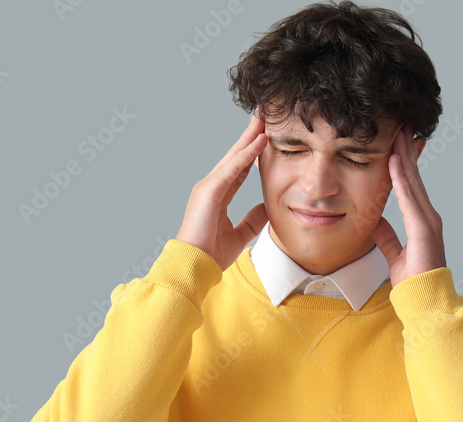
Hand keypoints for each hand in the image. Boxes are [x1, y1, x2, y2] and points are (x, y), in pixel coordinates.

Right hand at [176, 110, 268, 270]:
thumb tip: (267, 208)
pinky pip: (233, 168)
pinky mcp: (210, 191)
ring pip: (235, 156)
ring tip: (264, 119)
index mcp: (218, 195)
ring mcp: (209, 186)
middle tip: (264, 115)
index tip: (265, 136)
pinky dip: (247, 154)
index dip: (253, 152)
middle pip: (236, 155)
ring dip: (250, 137)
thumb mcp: (240, 234)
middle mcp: (212, 186)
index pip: (240, 168)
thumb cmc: (212, 254)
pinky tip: (260, 141)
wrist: (195, 265)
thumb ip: (253, 220)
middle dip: (250, 135)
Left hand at [371, 124, 446, 286]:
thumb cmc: (414, 283)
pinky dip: (402, 178)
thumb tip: (375, 222)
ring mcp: (428, 221)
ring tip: (398, 134)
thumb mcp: (394, 254)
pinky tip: (395, 161)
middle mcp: (428, 217)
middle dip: (407, 151)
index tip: (397, 143)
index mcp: (422, 222)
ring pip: (414, 182)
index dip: (404, 164)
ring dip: (405, 157)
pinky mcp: (424, 229)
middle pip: (414, 178)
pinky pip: (410, 198)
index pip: (410, 186)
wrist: (426, 302)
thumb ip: (387, 237)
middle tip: (400, 126)